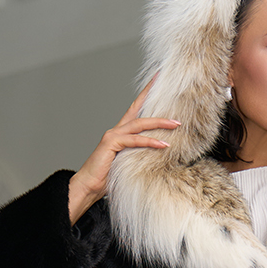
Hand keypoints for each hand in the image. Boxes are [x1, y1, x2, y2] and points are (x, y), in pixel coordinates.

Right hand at [68, 78, 179, 223]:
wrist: (88, 186)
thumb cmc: (107, 178)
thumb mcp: (128, 164)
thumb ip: (140, 155)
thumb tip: (159, 156)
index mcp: (121, 133)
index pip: (136, 109)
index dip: (146, 94)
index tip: (157, 81)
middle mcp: (116, 130)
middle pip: (141, 114)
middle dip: (159, 112)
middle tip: (178, 114)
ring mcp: (113, 135)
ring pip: (139, 124)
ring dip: (159, 124)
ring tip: (175, 125)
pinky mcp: (111, 143)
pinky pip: (134, 140)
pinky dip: (149, 141)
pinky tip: (163, 144)